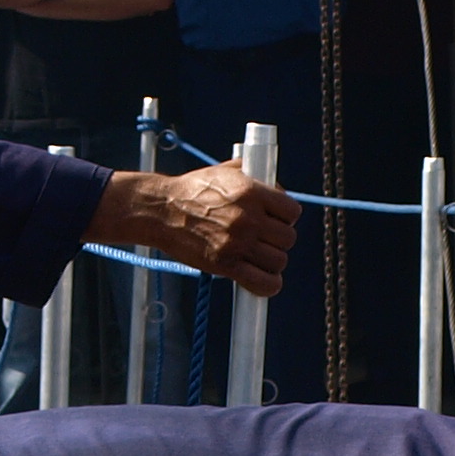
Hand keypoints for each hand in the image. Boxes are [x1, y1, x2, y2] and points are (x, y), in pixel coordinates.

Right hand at [89, 165, 298, 296]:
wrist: (162, 210)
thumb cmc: (193, 190)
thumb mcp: (226, 171)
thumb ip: (255, 175)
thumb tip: (278, 188)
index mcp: (251, 192)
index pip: (292, 212)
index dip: (286, 217)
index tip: (276, 219)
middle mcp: (248, 218)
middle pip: (288, 238)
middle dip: (278, 239)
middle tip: (263, 238)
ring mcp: (237, 243)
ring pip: (278, 261)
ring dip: (271, 261)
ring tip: (258, 256)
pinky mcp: (225, 265)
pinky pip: (263, 282)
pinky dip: (268, 284)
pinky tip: (262, 278)